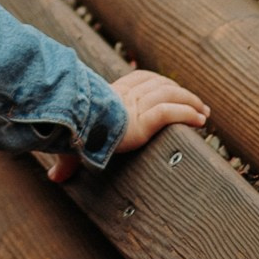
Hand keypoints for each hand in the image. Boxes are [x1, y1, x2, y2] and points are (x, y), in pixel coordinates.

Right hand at [46, 69, 208, 182]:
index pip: (140, 79)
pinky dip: (186, 114)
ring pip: (169, 96)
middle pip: (160, 86)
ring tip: (205, 114)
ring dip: (190, 102)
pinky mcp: (141, 122)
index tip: (173, 90)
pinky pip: (169, 113)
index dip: (159, 82)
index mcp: (109, 95)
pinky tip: (199, 120)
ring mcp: (133, 107)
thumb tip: (53, 179)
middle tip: (199, 105)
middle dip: (182, 93)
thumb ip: (68, 161)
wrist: (67, 129)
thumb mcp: (69, 145)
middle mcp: (124, 96)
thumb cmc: (67, 135)